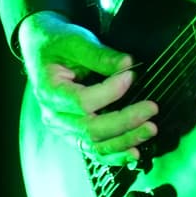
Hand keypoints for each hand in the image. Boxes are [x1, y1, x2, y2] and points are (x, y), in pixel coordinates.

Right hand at [17, 11, 157, 164]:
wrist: (44, 51)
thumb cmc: (58, 44)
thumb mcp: (75, 41)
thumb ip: (100, 55)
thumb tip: (128, 64)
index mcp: (50, 92)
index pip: (82, 101)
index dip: (110, 92)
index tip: (131, 76)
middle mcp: (54, 116)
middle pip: (90, 128)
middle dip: (124, 122)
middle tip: (151, 108)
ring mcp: (64, 128)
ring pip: (95, 144)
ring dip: (125, 140)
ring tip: (150, 129)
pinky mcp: (75, 133)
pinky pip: (95, 151)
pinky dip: (116, 155)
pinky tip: (135, 153)